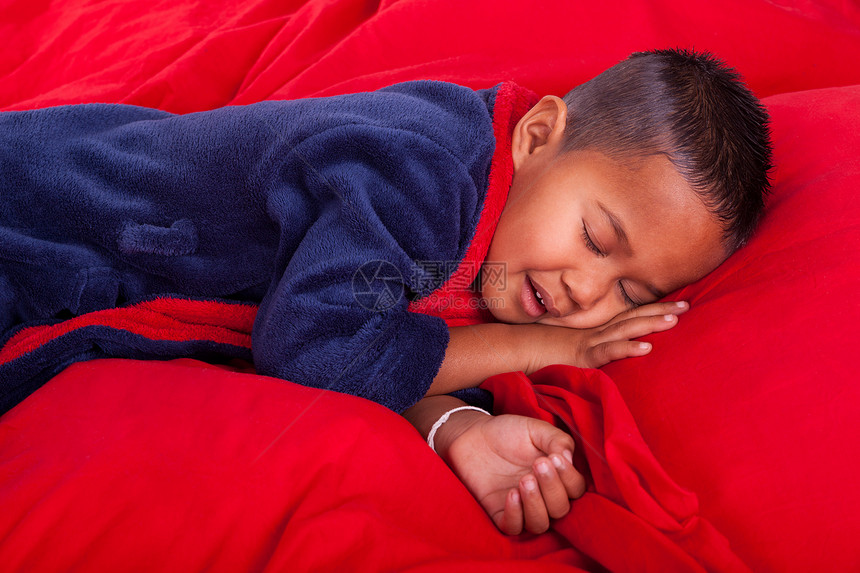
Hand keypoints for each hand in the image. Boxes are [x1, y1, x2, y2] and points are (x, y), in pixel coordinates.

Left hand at [438, 411, 585, 534]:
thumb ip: (557, 440)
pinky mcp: (500, 513)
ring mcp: (522, 507)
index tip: (554, 458)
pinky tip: (511, 494)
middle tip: (537, 465)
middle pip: (561, 509)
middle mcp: (543, 495)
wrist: (473, 434)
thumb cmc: (507, 432)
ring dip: (536, 505)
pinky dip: (515, 515)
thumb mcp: (535, 429)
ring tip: (524, 480)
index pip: (575, 489)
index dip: (569, 477)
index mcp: (556, 476)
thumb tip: (568, 458)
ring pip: (540, 524)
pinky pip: (514, 528)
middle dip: (552, 489)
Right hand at [526, 300, 689, 370]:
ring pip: (625, 330)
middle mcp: (597, 332)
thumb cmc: (540, 352)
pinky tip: (646, 348)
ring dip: (650, 323)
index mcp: (597, 331)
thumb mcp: (570, 349)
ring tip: (674, 320)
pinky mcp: (582, 357)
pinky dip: (627, 348)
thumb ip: (589, 350)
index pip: (630, 317)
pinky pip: (608, 352)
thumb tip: (607, 354)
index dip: (653, 309)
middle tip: (687, 306)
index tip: (679, 304)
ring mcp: (590, 342)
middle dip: (661, 311)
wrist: (514, 350)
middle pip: (633, 318)